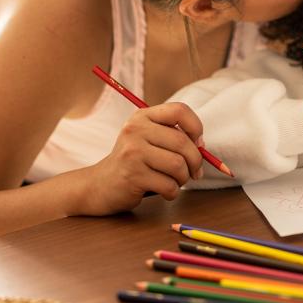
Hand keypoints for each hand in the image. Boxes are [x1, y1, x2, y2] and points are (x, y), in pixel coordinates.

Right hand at [76, 102, 204, 214]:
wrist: (100, 185)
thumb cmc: (134, 162)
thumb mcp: (148, 139)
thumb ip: (173, 136)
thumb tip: (202, 147)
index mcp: (142, 116)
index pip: (179, 110)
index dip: (196, 127)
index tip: (198, 144)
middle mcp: (135, 130)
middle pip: (182, 142)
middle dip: (195, 161)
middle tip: (194, 172)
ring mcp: (132, 152)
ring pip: (178, 165)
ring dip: (183, 178)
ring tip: (175, 182)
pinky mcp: (132, 176)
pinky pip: (169, 185)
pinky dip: (173, 192)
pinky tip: (164, 192)